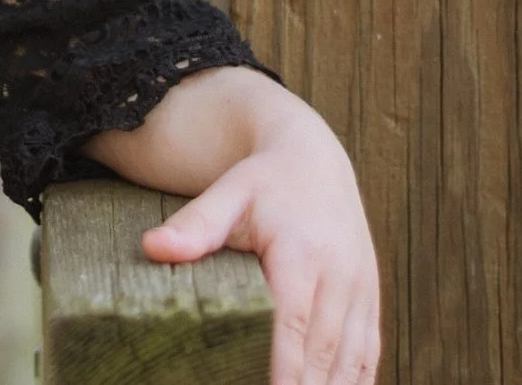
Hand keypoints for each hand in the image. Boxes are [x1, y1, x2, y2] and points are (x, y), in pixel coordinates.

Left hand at [141, 108, 378, 384]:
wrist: (314, 158)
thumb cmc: (263, 181)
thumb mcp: (228, 193)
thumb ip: (195, 225)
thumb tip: (152, 247)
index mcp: (301, 251)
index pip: (293, 319)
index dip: (287, 364)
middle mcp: (339, 272)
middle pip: (325, 346)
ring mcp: (360, 285)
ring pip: (354, 353)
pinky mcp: (369, 294)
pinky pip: (370, 346)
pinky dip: (359, 377)